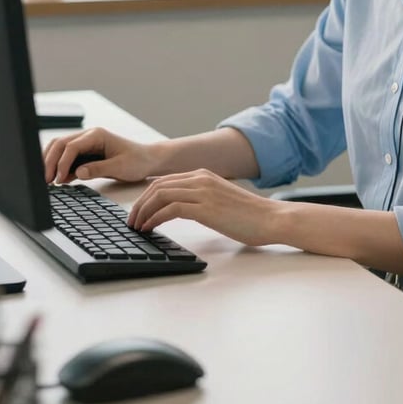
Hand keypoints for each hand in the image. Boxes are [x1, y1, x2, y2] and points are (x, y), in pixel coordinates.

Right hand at [43, 128, 159, 183]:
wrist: (148, 160)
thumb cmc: (137, 160)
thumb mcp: (120, 167)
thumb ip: (98, 169)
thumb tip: (78, 172)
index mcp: (97, 135)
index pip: (71, 146)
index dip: (62, 163)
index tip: (58, 179)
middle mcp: (89, 137)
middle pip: (60, 144)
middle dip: (50, 161)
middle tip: (45, 181)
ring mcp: (86, 145)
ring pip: (60, 150)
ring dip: (52, 163)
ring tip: (48, 181)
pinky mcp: (85, 155)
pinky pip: (67, 159)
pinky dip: (60, 168)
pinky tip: (59, 181)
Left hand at [127, 169, 277, 245]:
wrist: (271, 218)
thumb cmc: (250, 215)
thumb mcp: (221, 199)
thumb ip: (202, 199)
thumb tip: (181, 209)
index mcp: (204, 175)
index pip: (164, 181)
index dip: (146, 196)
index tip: (138, 212)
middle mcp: (201, 179)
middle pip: (157, 186)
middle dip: (139, 204)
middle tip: (131, 221)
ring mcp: (203, 192)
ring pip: (160, 195)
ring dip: (143, 212)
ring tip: (136, 227)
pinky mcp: (205, 208)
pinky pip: (170, 209)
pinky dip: (155, 218)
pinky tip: (149, 229)